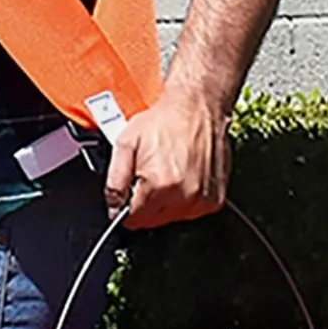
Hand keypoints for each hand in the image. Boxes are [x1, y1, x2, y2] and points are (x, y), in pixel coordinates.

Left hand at [103, 85, 228, 230]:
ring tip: (167, 175)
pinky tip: (183, 178)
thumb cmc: (164, 121)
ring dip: (166, 204)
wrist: (197, 107)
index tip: (130, 195)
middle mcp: (183, 196)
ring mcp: (202, 200)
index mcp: (159, 184)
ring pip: (173, 218)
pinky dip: (185, 201)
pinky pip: (192, 212)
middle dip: (145, 205)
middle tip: (149, 178)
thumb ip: (115, 181)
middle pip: (153, 221)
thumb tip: (113, 207)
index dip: (127, 208)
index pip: (134, 219)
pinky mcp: (214, 199)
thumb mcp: (126, 144)